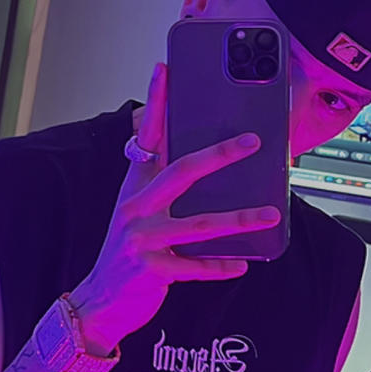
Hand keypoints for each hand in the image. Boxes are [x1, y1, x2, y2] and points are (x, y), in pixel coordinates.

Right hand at [70, 61, 280, 353]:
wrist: (100, 301)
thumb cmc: (127, 251)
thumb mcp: (137, 211)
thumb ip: (161, 186)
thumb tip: (204, 161)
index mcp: (134, 186)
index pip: (146, 135)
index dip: (155, 102)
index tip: (165, 70)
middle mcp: (135, 206)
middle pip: (182, 171)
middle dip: (220, 154)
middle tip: (253, 141)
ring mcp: (141, 238)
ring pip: (199, 223)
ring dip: (239, 218)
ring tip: (270, 214)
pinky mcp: (151, 269)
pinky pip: (195, 266)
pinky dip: (220, 266)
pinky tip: (243, 263)